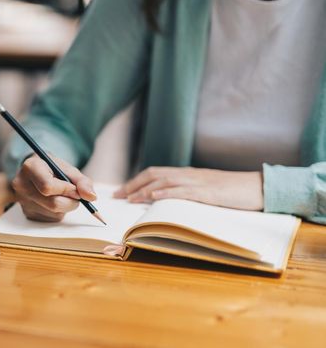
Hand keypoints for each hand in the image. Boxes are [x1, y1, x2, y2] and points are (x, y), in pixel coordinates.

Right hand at [11, 154, 95, 221]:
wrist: (36, 171)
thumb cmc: (53, 168)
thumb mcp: (68, 168)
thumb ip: (82, 181)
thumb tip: (91, 197)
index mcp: (30, 167)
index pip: (48, 187)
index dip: (67, 190)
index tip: (76, 189)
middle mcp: (21, 185)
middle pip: (53, 204)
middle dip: (71, 201)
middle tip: (75, 195)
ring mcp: (22, 201)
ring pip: (55, 213)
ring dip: (66, 207)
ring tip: (61, 194)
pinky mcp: (27, 213)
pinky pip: (51, 219)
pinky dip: (59, 212)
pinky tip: (54, 201)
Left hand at [113, 167, 263, 210]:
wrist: (259, 188)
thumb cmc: (233, 192)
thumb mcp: (205, 191)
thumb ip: (187, 194)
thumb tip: (166, 204)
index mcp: (187, 174)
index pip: (155, 173)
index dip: (136, 181)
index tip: (121, 192)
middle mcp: (188, 175)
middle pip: (154, 175)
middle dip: (133, 185)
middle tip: (118, 196)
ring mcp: (197, 182)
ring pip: (165, 182)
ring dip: (145, 190)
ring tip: (130, 198)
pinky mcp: (207, 193)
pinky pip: (183, 191)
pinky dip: (167, 193)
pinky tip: (154, 198)